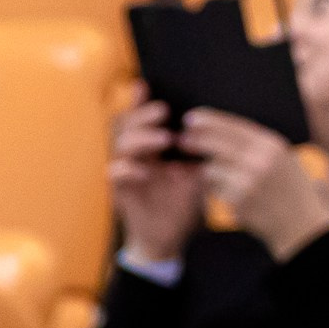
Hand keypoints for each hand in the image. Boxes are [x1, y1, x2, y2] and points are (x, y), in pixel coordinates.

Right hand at [109, 92, 203, 263]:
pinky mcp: (120, 192)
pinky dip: (127, 169)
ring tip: (164, 139)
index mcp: (149, 149)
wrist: (168, 241)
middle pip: (125, 125)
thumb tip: (214, 132)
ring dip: (141, 139)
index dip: (138, 103)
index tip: (146, 87)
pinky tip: (144, 170)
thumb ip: (198, 155)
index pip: (140, 119)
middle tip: (163, 111)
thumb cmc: (179, 206)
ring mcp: (125, 173)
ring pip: (120, 146)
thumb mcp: (195, 176)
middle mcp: (134, 157)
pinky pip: (114, 174)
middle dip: (142, 115)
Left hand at [178, 109, 328, 260]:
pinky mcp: (238, 203)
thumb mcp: (283, 158)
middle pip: (216, 144)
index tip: (192, 118)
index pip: (233, 126)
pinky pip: (215, 191)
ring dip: (211, 172)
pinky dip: (219, 191)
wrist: (302, 225)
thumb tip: (219, 128)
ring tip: (229, 179)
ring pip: (211, 169)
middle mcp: (259, 161)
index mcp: (271, 145)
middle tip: (183, 140)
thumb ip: (256, 144)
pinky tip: (235, 196)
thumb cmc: (292, 189)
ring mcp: (248, 183)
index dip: (209, 121)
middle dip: (196, 141)